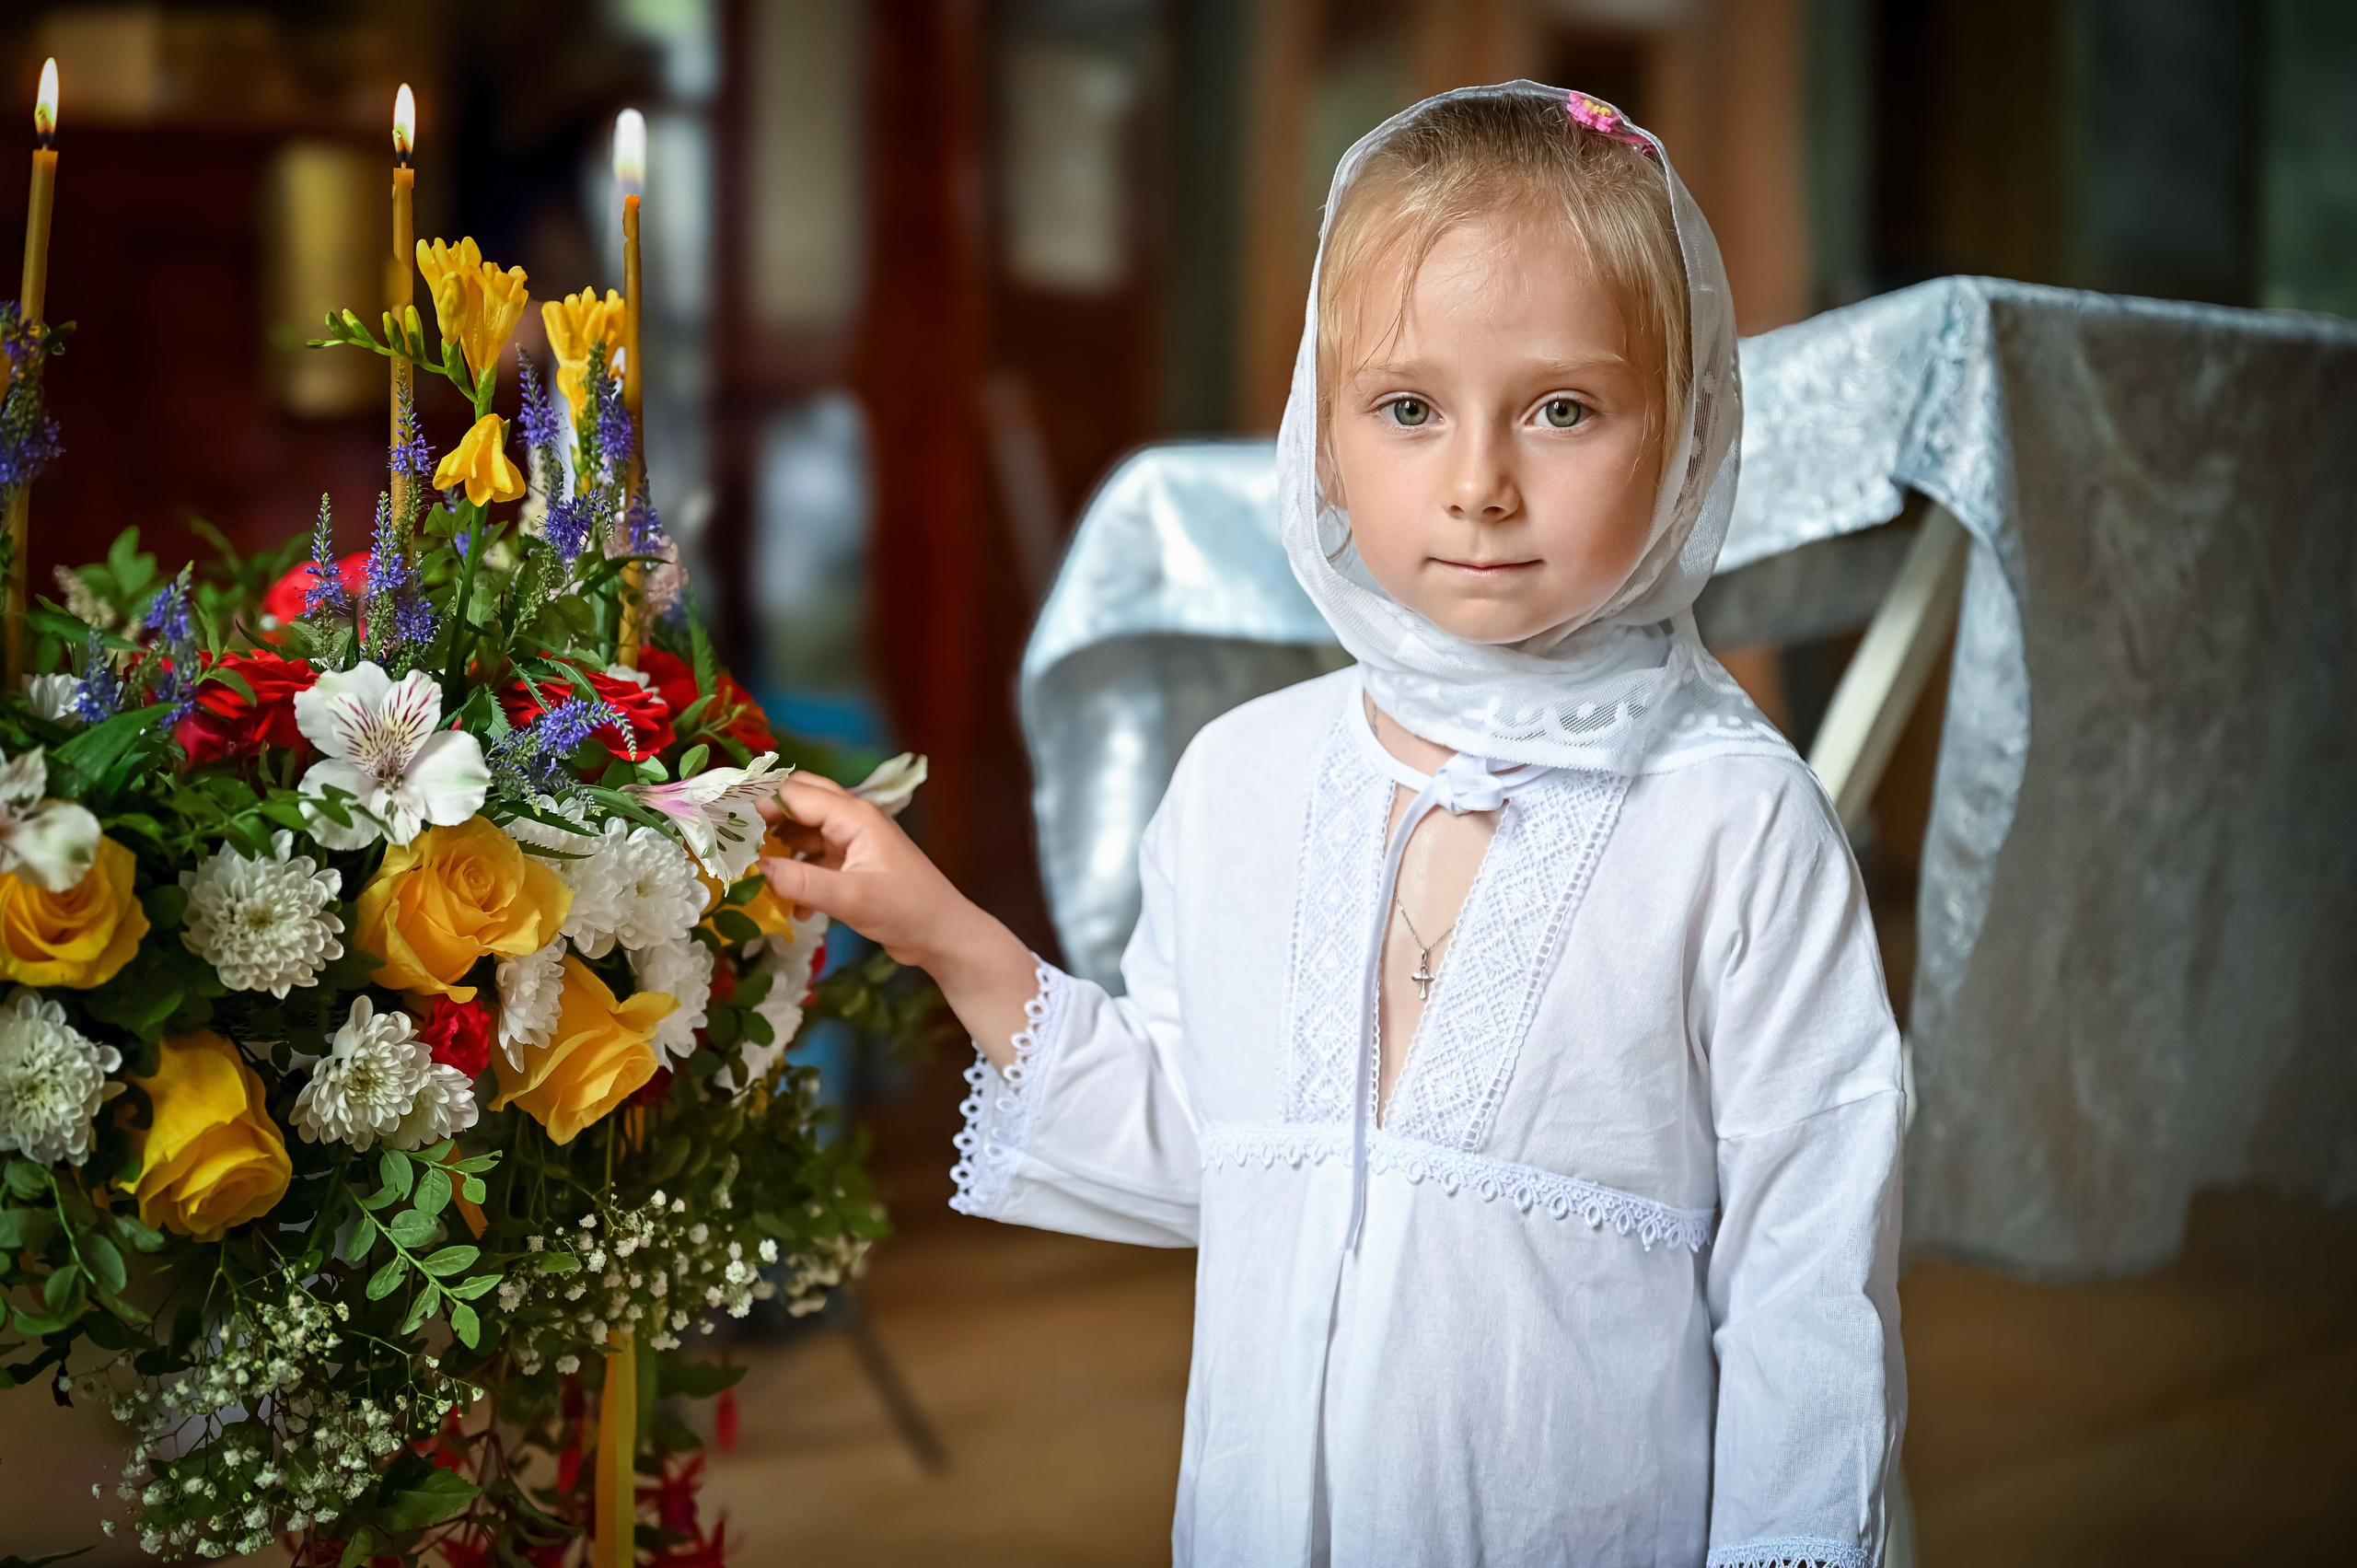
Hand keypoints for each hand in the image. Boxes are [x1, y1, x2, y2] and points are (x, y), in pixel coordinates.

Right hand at [757, 774, 1037, 1061]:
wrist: (944, 936)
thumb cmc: (907, 910)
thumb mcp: (851, 898)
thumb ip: (801, 883)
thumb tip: (757, 868)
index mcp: (855, 816)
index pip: (797, 794)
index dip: (759, 801)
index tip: (722, 816)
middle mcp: (853, 822)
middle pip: (799, 804)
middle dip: (766, 819)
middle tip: (731, 836)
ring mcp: (854, 844)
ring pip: (804, 834)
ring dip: (781, 852)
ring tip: (754, 874)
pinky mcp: (854, 867)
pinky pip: (815, 861)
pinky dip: (799, 877)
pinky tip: (794, 908)